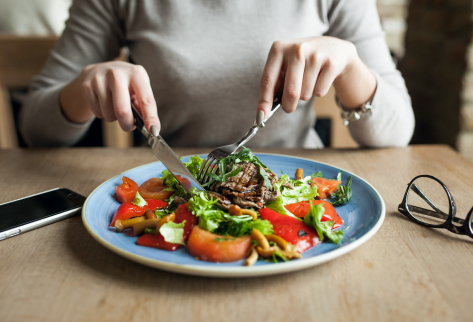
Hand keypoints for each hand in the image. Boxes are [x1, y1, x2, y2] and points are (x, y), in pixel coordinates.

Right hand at [60, 61, 159, 132]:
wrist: (100, 70)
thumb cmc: (126, 84)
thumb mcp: (138, 89)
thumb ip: (144, 106)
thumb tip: (151, 127)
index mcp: (136, 73)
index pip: (146, 100)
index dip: (151, 118)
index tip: (154, 131)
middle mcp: (117, 73)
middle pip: (122, 110)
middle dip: (127, 124)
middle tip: (129, 126)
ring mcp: (99, 79)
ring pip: (109, 115)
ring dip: (114, 118)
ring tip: (115, 107)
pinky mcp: (86, 86)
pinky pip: (97, 113)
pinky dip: (103, 114)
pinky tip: (104, 103)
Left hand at [257, 36, 375, 116]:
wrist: (333, 48)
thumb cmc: (302, 61)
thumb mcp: (285, 65)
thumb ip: (274, 84)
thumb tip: (264, 111)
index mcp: (279, 48)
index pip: (268, 80)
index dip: (264, 101)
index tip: (261, 116)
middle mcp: (297, 49)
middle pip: (290, 91)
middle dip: (288, 105)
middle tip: (288, 108)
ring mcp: (315, 55)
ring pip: (305, 94)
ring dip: (305, 95)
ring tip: (308, 81)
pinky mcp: (331, 64)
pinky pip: (319, 92)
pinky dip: (318, 92)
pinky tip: (320, 79)